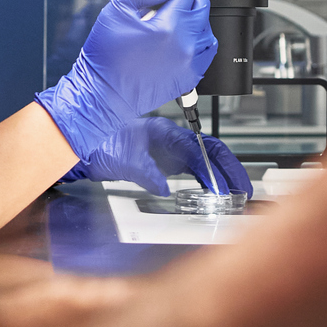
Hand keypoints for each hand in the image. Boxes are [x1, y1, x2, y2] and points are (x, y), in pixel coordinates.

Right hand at [36, 0, 217, 161]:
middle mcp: (185, 45)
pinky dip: (197, 42)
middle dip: (185, 0)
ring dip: (193, 21)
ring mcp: (190, 63)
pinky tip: (179, 42)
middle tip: (166, 4)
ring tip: (172, 23)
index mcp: (169, 27)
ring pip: (207, 29)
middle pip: (201, 6)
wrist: (104, 94)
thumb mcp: (116, 11)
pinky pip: (206, 52)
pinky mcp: (189, 77)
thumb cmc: (106, 58)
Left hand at [72, 116, 248, 196]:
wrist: (81, 143)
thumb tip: (165, 187)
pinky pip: (192, 169)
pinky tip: (212, 192)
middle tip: (244, 190)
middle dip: (230, 171)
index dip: (217, 169)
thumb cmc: (99, 143)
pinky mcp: (163, 161)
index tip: (226, 186)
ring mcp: (168, 150)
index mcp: (165, 133)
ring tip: (235, 193)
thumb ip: (146, 173)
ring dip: (221, 176)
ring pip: (204, 161)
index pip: (202, 149)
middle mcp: (170, 139)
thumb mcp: (124, 160)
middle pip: (210, 152)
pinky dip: (206, 180)